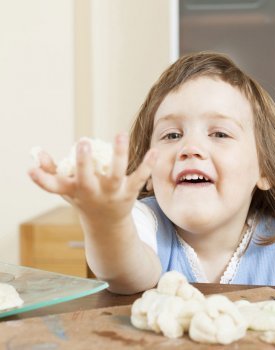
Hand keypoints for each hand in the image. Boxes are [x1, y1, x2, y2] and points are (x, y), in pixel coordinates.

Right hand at [28, 134, 157, 227]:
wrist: (107, 225)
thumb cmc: (84, 200)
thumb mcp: (66, 189)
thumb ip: (50, 172)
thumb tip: (36, 153)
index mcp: (74, 191)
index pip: (53, 187)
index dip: (41, 179)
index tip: (30, 170)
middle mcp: (92, 194)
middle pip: (86, 180)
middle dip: (84, 163)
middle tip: (83, 142)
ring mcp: (112, 194)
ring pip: (115, 175)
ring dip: (118, 155)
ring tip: (120, 134)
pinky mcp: (129, 193)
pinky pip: (139, 178)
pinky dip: (147, 165)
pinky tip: (155, 151)